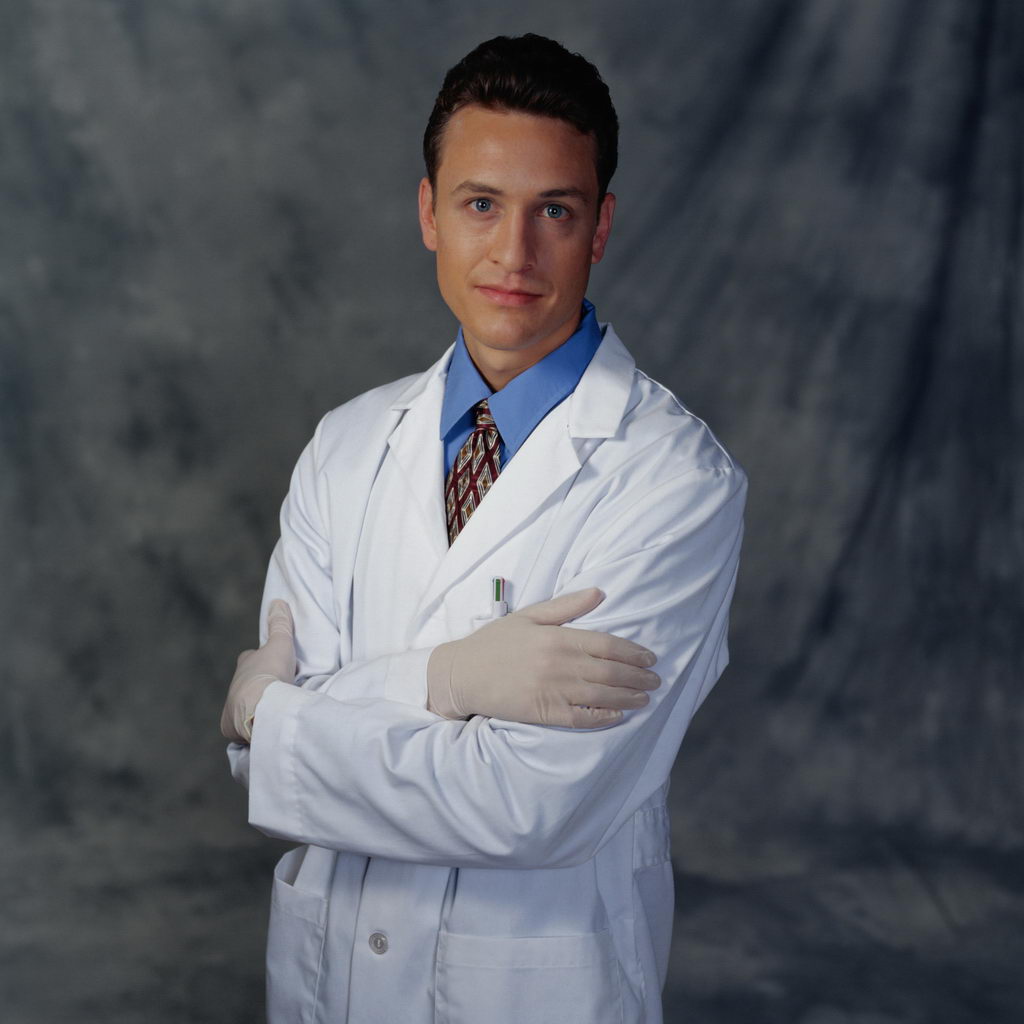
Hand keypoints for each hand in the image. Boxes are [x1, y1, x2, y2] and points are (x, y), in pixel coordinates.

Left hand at [220, 599, 296, 743]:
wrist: (259, 706)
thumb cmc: (271, 673)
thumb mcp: (280, 644)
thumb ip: (280, 625)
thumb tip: (278, 602)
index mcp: (246, 664)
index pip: (249, 658)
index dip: (258, 659)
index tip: (269, 662)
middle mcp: (234, 685)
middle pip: (244, 683)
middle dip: (254, 685)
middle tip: (271, 690)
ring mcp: (230, 707)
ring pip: (240, 705)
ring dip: (251, 708)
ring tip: (267, 713)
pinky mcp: (231, 729)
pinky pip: (239, 728)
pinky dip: (247, 729)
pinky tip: (258, 731)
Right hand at [426, 587, 660, 727]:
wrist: (462, 673)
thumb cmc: (495, 642)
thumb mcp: (529, 616)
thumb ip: (566, 606)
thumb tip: (600, 592)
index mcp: (556, 637)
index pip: (606, 644)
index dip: (633, 653)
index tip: (650, 658)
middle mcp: (558, 663)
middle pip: (609, 671)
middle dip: (637, 677)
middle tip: (656, 681)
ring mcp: (551, 690)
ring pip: (600, 695)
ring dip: (628, 698)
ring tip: (645, 698)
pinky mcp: (541, 712)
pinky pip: (580, 718)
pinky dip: (603, 717)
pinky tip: (618, 716)